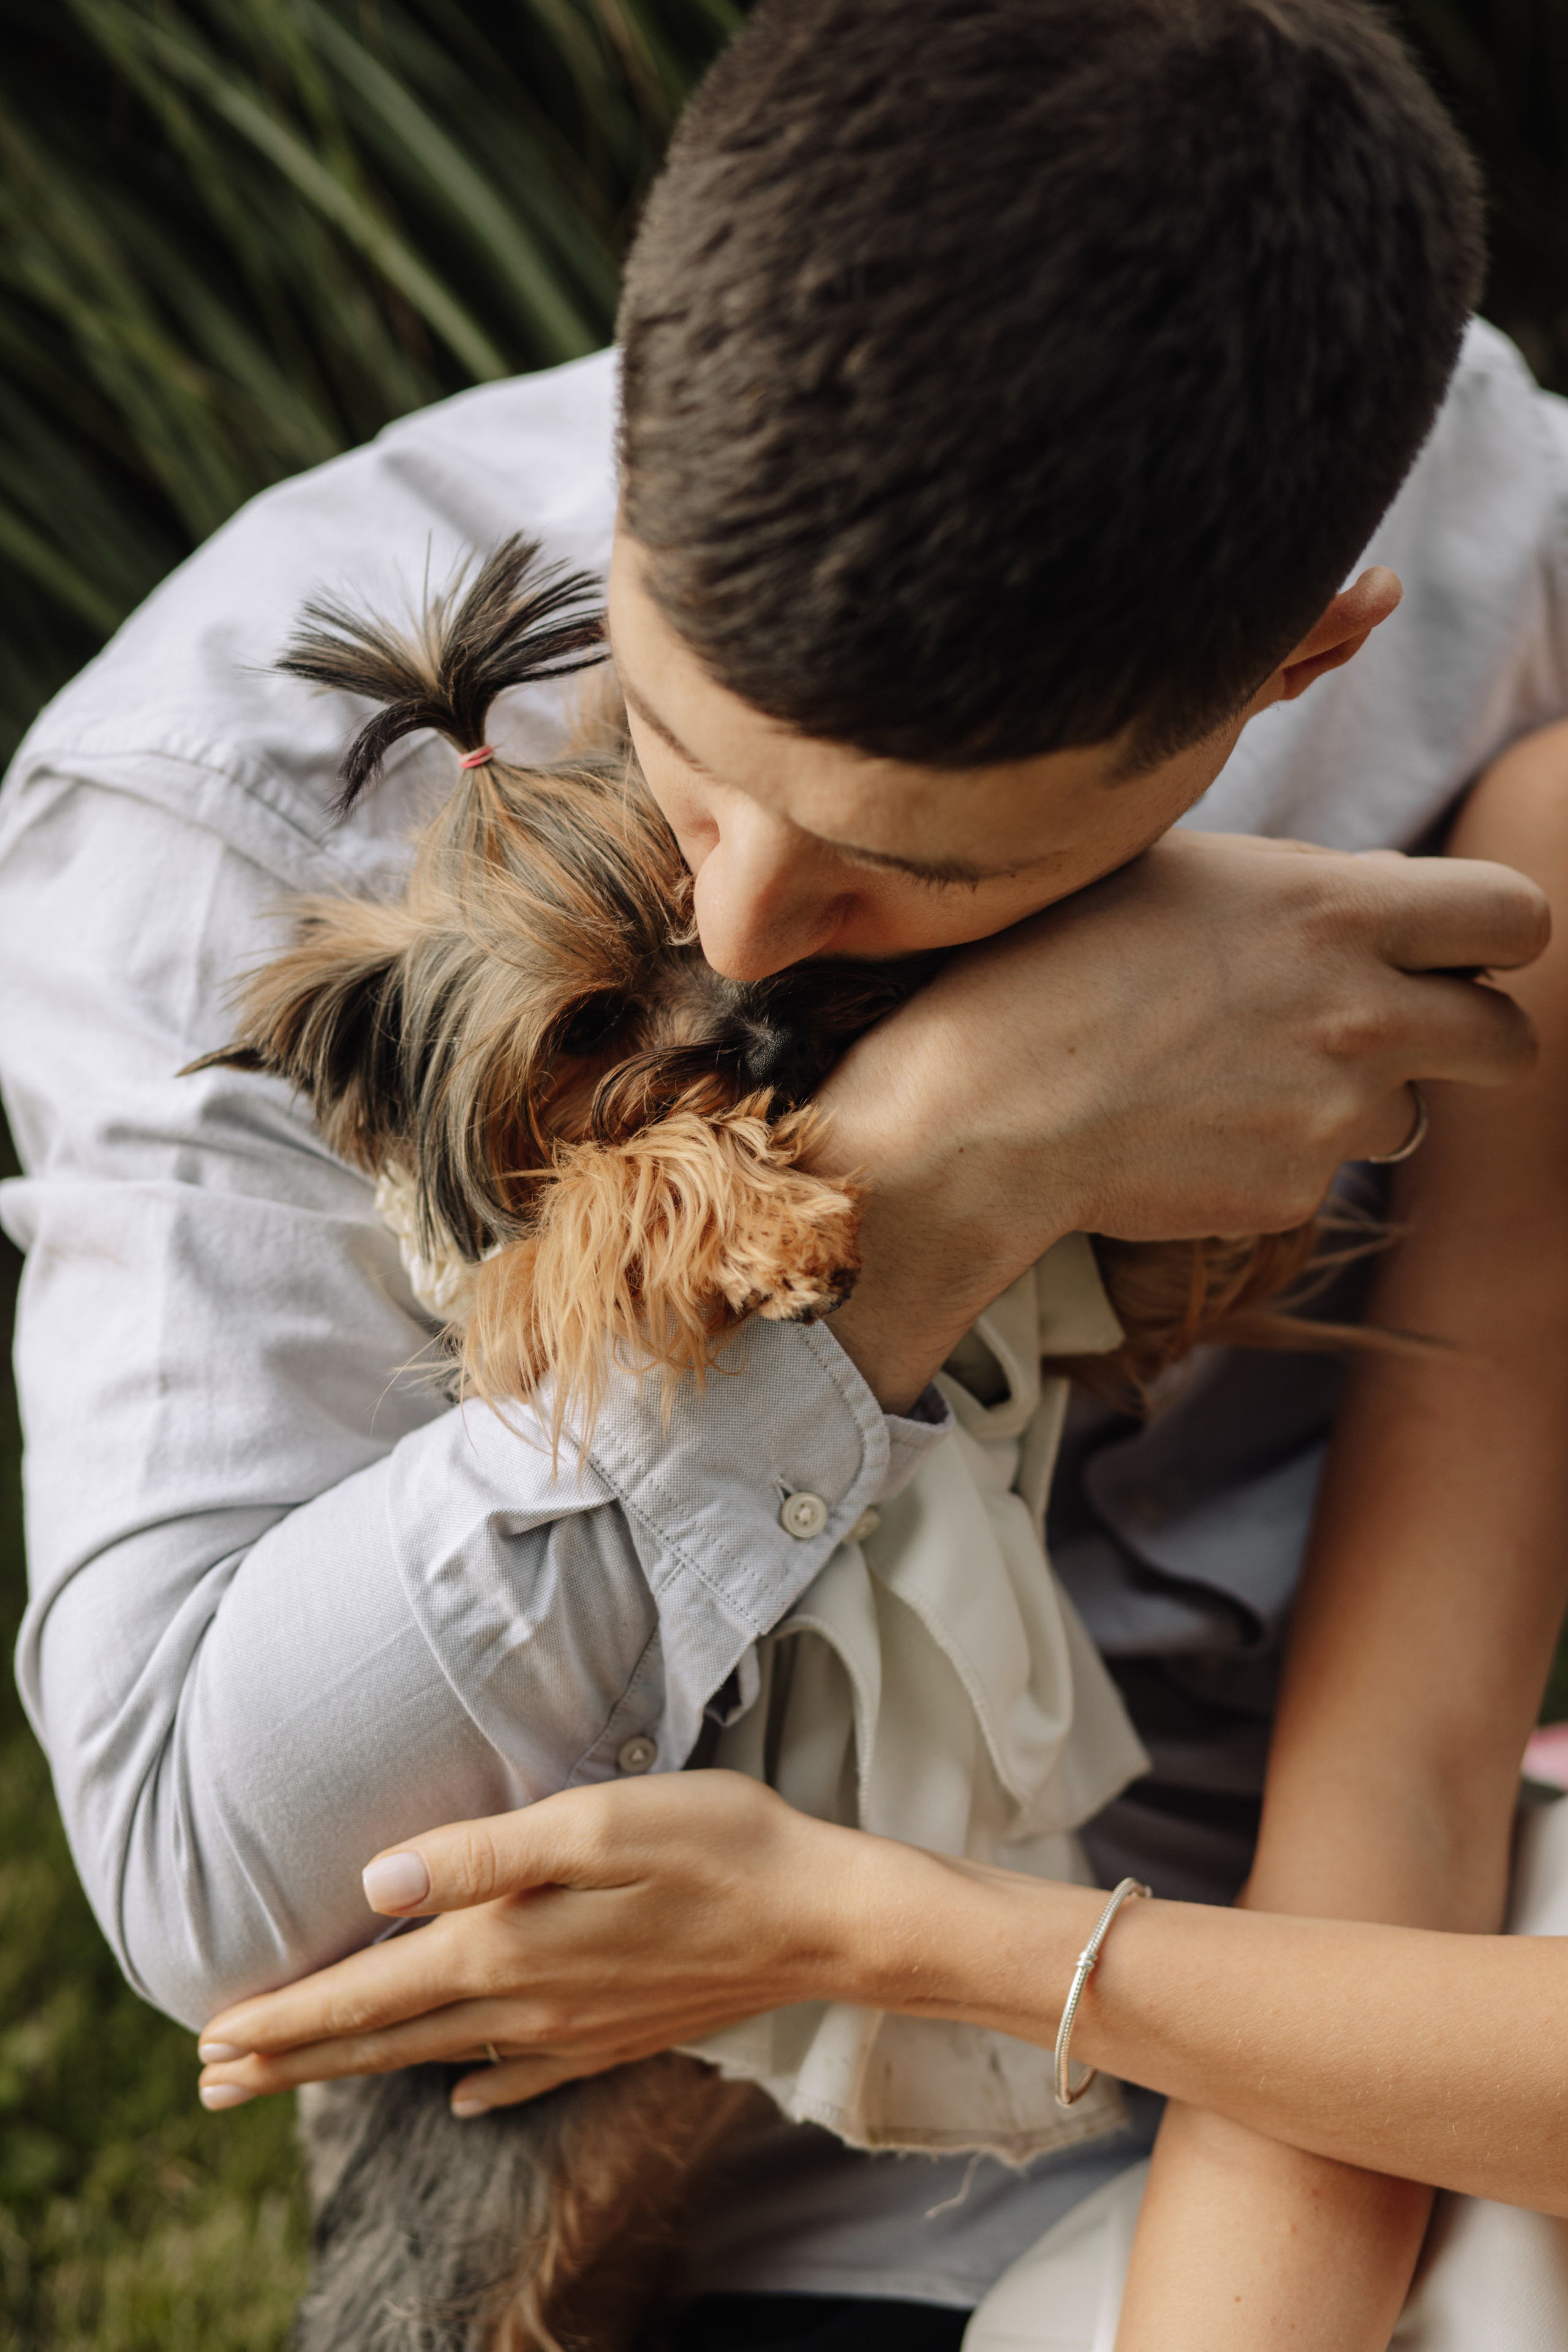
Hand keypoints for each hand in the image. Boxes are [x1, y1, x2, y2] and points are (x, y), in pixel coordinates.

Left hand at [195, 1773, 921, 2117]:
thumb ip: (481, 1854)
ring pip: (438, 2057)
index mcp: (506, 1948)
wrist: (827, 1916)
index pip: (367, 1996)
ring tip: (295, 2082)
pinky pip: (523, 2075)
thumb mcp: (596, 1820)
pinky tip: (461, 2101)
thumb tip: (375, 1887)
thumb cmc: (716, 1844)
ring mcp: (575, 2028)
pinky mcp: (618, 2033)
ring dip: (357, 2069)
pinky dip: (476, 2088)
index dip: (284, 2019)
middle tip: (212, 2082)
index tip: (208, 2041)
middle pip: (384, 2041)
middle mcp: (527, 2003)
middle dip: (292, 2058)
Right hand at [813, 830, 1545, 1406]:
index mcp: (1337, 910)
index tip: (1458, 953)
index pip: (1516, 915)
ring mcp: (1333, 1115)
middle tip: (1405, 1032)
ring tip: (1244, 1076)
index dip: (1495, 938)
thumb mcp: (1188, 876)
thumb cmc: (1059, 964)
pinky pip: (1320, 1169)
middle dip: (1474, 1037)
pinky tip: (1191, 1127)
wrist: (983, 1112)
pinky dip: (1276, 1152)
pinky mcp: (1293, 1192)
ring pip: (1410, 1113)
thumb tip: (1387, 904)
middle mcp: (1360, 1013)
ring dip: (1359, 1098)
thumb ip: (1309, 891)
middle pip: (1508, 1039)